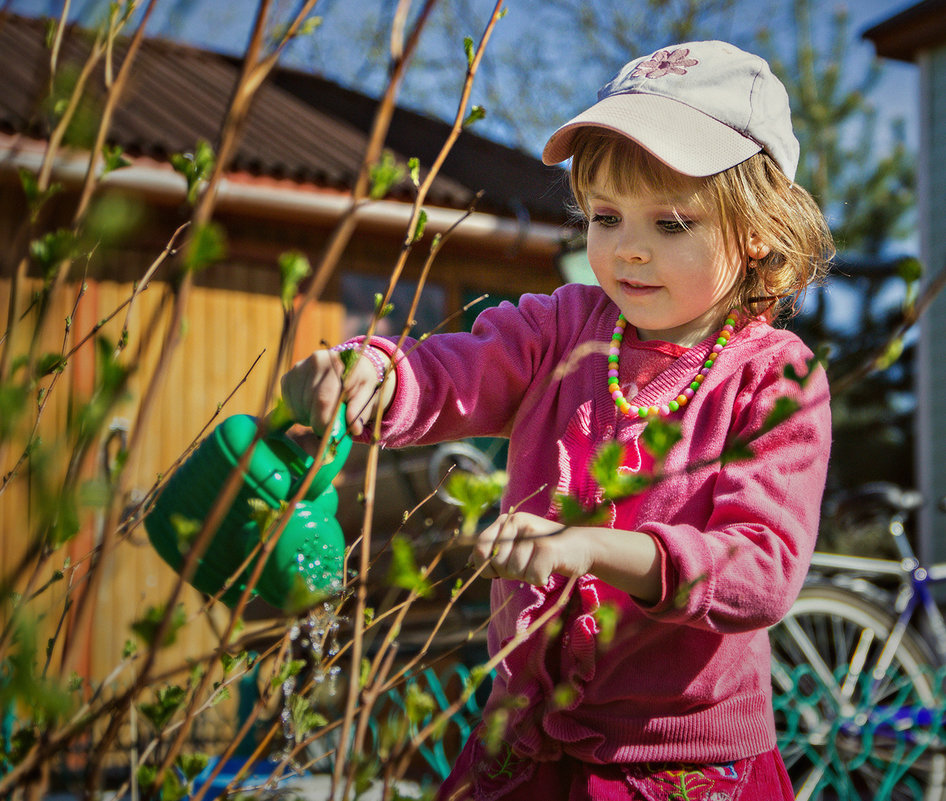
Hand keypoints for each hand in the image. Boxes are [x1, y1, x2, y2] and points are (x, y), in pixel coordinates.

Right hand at [280, 347, 390, 435]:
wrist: (348, 364)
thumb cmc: (359, 382)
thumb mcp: (368, 394)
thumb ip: (360, 410)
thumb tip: (354, 428)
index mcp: (339, 364)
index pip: (323, 399)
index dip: (323, 422)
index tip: (329, 434)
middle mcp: (317, 361)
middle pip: (308, 404)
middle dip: (317, 421)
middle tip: (328, 424)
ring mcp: (300, 367)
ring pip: (297, 407)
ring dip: (308, 417)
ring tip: (322, 412)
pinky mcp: (288, 376)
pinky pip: (288, 405)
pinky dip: (299, 412)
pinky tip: (311, 407)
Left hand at [471, 512, 591, 585]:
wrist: (583, 546)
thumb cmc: (544, 551)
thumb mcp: (517, 545)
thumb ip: (495, 551)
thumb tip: (471, 563)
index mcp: (507, 521)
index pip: (480, 548)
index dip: (485, 566)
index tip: (498, 571)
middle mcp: (518, 522)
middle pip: (497, 563)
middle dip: (509, 573)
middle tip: (527, 565)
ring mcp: (533, 534)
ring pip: (514, 571)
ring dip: (527, 576)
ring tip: (540, 564)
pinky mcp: (548, 548)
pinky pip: (532, 577)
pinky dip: (540, 579)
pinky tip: (549, 569)